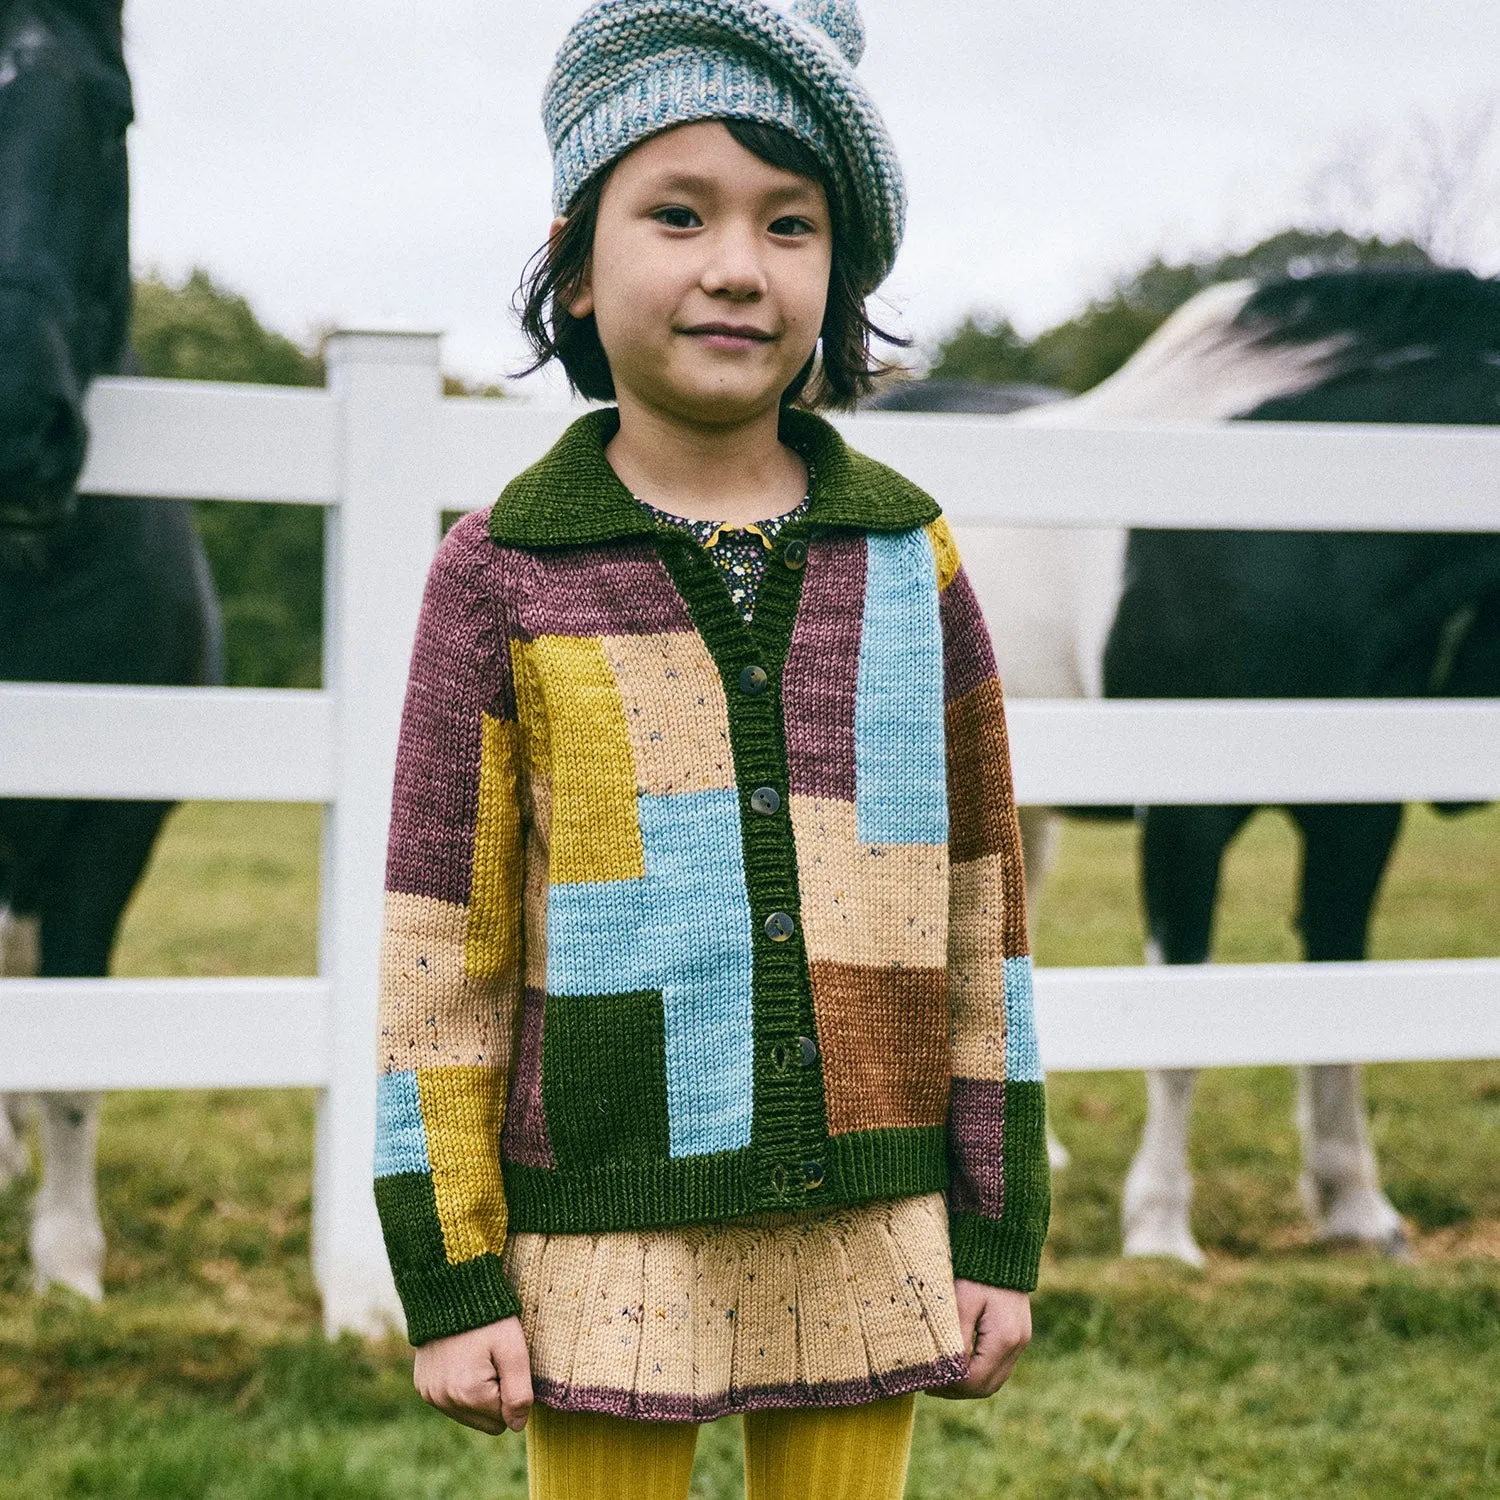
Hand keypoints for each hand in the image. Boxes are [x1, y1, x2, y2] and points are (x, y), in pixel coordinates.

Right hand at [413, 1315, 533, 1433]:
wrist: (449, 1291)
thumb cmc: (488, 1319)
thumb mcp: (513, 1350)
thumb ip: (519, 1393)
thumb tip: (517, 1425)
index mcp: (469, 1395)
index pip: (504, 1420)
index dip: (510, 1391)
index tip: (504, 1364)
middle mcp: (444, 1401)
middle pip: (486, 1422)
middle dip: (495, 1397)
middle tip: (493, 1361)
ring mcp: (430, 1395)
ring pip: (468, 1414)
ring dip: (478, 1393)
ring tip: (477, 1358)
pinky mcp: (423, 1387)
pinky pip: (451, 1402)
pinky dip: (461, 1387)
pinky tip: (462, 1359)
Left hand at [928, 1280, 1030, 1398]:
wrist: (1002, 1244)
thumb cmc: (976, 1270)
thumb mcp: (961, 1301)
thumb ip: (956, 1338)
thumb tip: (948, 1371)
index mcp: (1004, 1338)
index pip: (975, 1380)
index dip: (950, 1386)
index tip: (927, 1381)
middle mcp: (1017, 1344)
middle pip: (987, 1386)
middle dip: (958, 1390)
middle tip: (931, 1385)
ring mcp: (1020, 1341)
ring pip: (994, 1380)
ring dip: (969, 1384)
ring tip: (942, 1378)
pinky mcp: (1018, 1335)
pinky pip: (998, 1366)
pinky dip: (979, 1371)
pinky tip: (959, 1364)